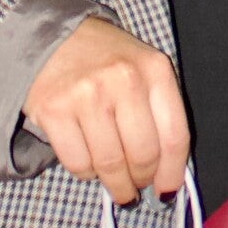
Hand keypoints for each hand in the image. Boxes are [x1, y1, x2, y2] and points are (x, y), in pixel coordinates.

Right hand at [23, 16, 190, 202]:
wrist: (53, 38)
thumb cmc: (105, 60)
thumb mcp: (144, 69)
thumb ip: (159, 112)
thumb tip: (166, 173)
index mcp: (155, 69)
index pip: (175, 135)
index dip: (172, 172)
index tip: (166, 190)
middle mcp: (124, 79)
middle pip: (143, 155)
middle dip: (140, 180)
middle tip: (135, 187)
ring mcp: (87, 95)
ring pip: (110, 165)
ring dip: (115, 184)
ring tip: (115, 184)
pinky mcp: (54, 110)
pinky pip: (78, 164)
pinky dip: (86, 173)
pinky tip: (89, 164)